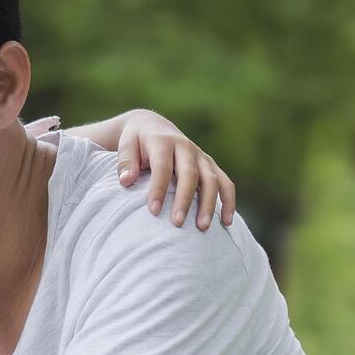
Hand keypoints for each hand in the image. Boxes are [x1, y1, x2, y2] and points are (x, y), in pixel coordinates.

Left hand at [113, 111, 235, 229]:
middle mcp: (185, 147)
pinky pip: (225, 183)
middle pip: (190, 174)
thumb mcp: (125, 146)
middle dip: (185, 199)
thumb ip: (125, 162)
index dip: (159, 188)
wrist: (152, 126)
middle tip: (178, 223)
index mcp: (163, 141)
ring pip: (212, 179)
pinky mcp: (210, 165)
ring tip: (202, 228)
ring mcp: (201, 156)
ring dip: (209, 203)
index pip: (163, 167)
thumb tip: (126, 180)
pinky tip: (226, 222)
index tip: (153, 211)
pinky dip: (228, 201)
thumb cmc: (135, 142)